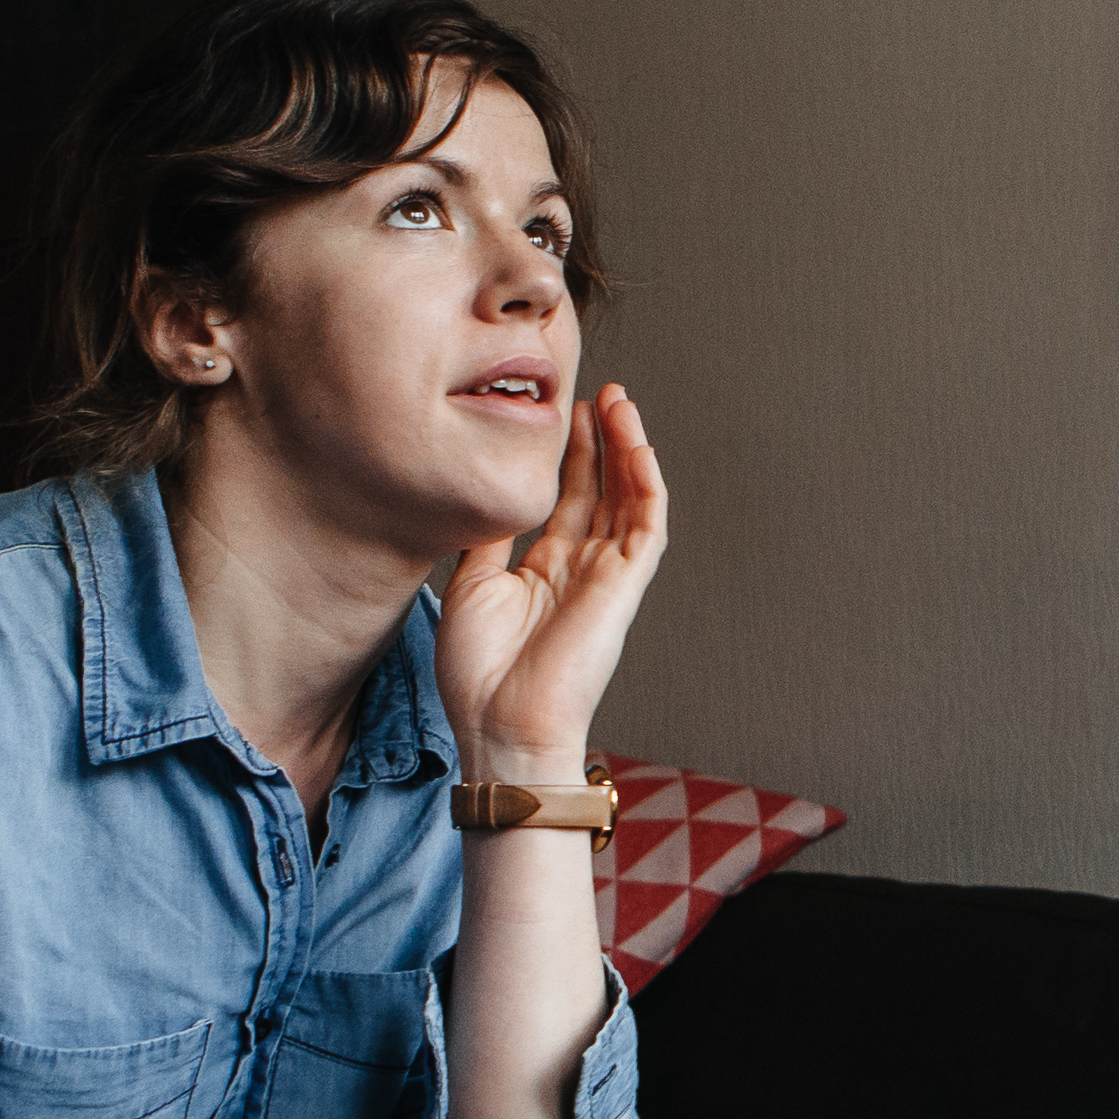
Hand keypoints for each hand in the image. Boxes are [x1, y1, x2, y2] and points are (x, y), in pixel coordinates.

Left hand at [438, 384, 670, 785]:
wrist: (503, 724)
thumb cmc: (482, 674)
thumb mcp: (471, 584)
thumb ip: (487, 537)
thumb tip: (487, 492)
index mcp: (545, 572)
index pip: (565, 502)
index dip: (566, 458)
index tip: (559, 415)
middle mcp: (581, 570)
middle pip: (600, 491)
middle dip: (599, 441)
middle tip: (594, 394)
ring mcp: (606, 577)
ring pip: (629, 499)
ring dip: (626, 449)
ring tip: (618, 401)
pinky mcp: (625, 586)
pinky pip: (648, 525)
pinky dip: (646, 482)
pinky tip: (636, 444)